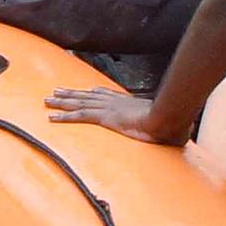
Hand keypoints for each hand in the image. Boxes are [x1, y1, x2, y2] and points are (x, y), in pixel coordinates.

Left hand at [48, 84, 186, 143]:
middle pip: (87, 95)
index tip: (83, 90)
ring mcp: (108, 108)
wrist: (168, 119)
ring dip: (61, 102)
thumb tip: (177, 134)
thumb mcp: (165, 123)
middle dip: (71, 93)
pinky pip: (79, 116)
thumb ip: (164, 126)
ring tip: (47, 100)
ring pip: (78, 103)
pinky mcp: (104, 118)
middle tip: (56, 91)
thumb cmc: (170, 122)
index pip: (105, 94)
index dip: (91, 92)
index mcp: (127, 101)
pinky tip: (51, 117)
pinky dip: (63, 116)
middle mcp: (115, 101)